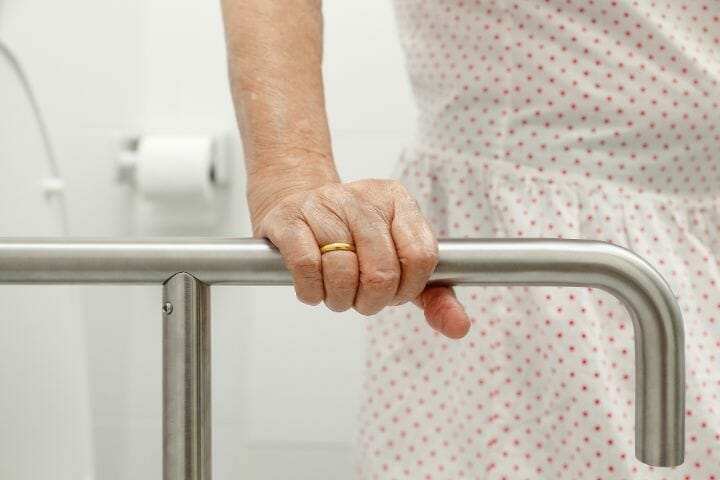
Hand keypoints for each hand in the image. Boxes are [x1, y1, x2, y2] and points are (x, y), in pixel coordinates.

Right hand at [253, 178, 470, 338]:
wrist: (296, 203)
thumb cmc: (353, 238)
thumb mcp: (399, 257)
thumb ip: (434, 294)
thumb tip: (460, 327)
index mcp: (397, 201)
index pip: (420, 257)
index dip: (406, 288)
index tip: (393, 291)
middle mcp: (363, 198)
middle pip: (381, 272)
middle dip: (370, 301)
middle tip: (360, 296)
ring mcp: (324, 205)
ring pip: (342, 272)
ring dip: (338, 299)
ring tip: (335, 291)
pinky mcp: (289, 218)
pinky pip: (307, 268)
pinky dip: (311, 292)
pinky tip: (313, 286)